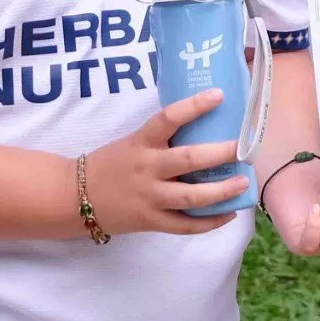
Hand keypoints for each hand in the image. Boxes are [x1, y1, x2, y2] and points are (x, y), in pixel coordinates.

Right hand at [81, 88, 251, 236]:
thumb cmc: (112, 163)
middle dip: (219, 153)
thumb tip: (206, 121)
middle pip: (187, 159)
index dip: (194, 106)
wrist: (75, 197)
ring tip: (243, 183)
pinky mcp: (151, 222)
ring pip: (190, 197)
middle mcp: (147, 168)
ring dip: (221, 192)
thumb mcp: (133, 141)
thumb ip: (162, 137)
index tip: (219, 95)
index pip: (168, 118)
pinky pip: (185, 225)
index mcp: (141, 142)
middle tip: (244, 148)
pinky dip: (209, 222)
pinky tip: (230, 213)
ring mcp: (150, 198)